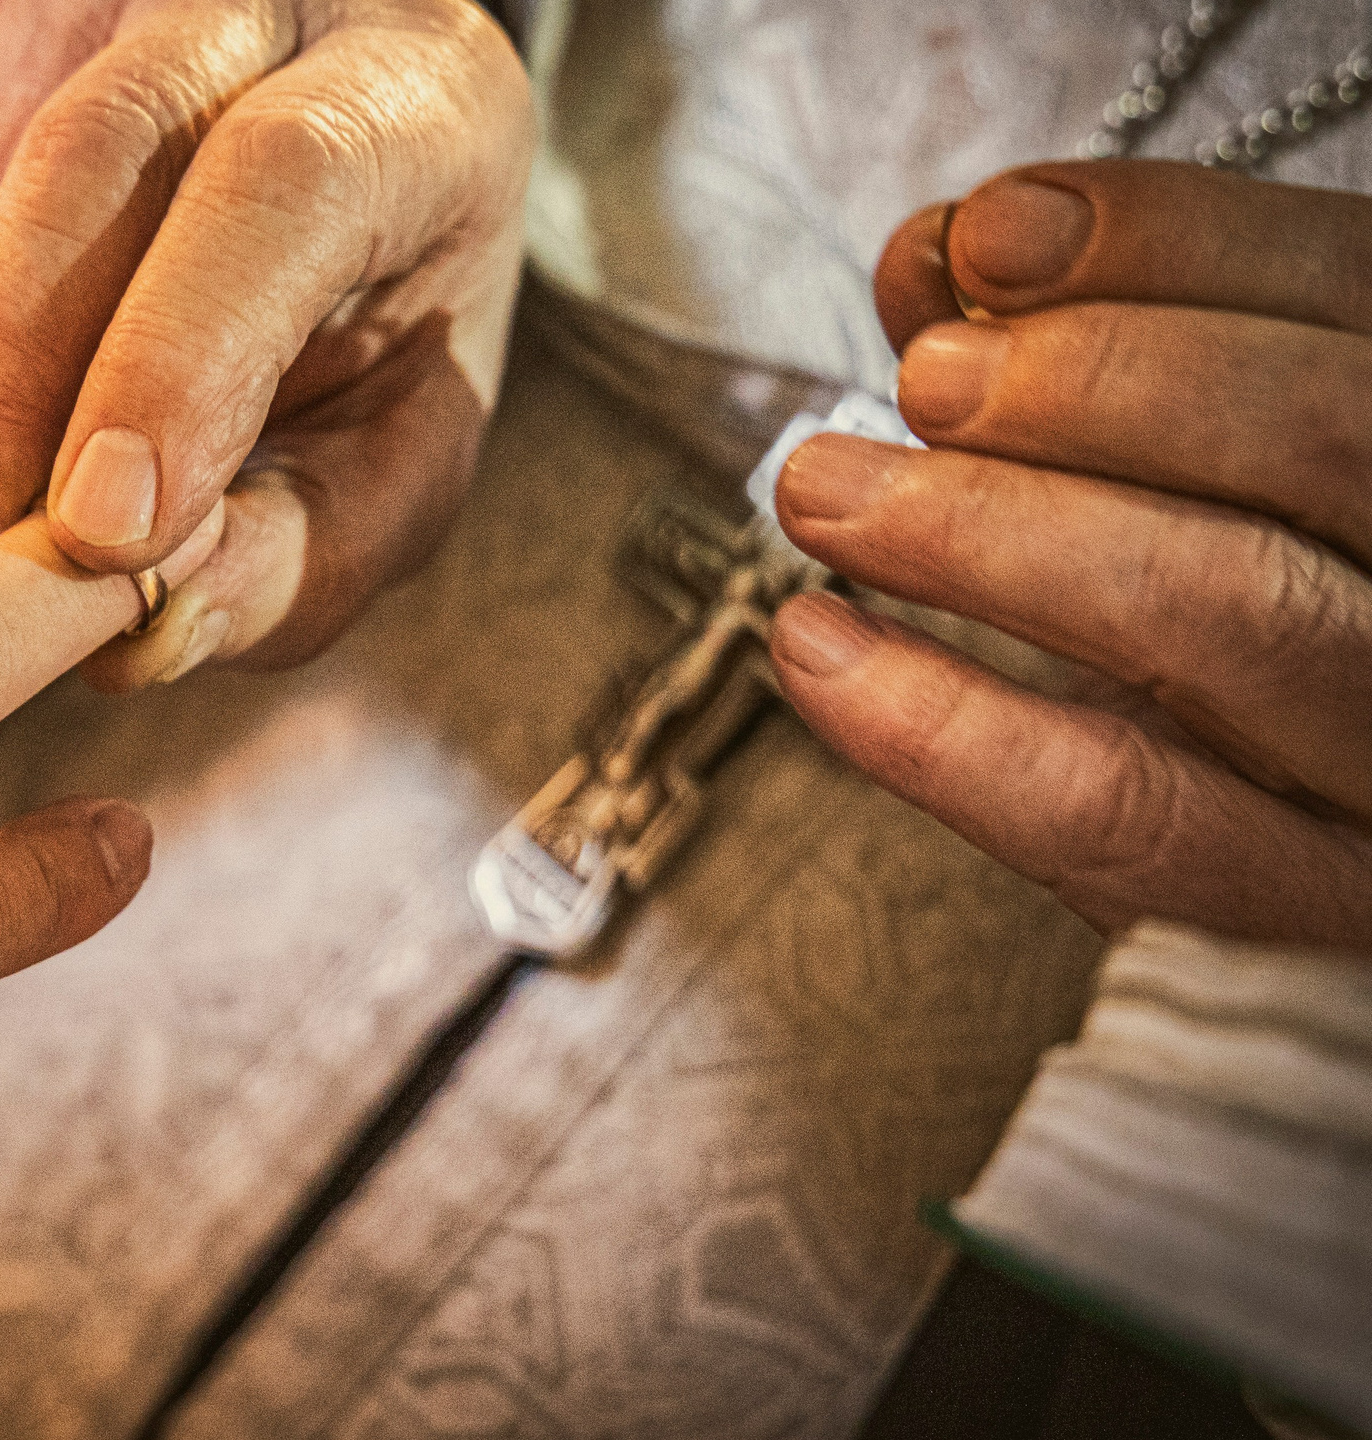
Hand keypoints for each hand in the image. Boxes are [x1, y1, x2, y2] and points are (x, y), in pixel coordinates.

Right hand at [0, 0, 529, 684]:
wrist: (320, 138)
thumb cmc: (369, 313)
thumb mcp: (394, 450)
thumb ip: (306, 553)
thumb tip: (145, 628)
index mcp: (410, 99)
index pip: (280, 186)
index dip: (177, 361)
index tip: (105, 530)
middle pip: (89, 158)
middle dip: (9, 392)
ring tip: (8, 456)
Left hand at [768, 161, 1371, 946]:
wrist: (1328, 904)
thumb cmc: (1261, 640)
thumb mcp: (1221, 483)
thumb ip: (1109, 358)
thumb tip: (934, 267)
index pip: (1356, 294)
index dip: (1169, 241)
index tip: (989, 235)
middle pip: (1317, 439)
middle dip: (1090, 379)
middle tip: (924, 379)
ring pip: (1218, 610)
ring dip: (985, 528)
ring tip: (826, 491)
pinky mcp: (1305, 920)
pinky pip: (1114, 815)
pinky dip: (937, 725)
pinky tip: (816, 651)